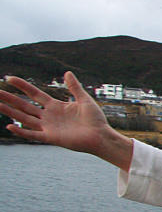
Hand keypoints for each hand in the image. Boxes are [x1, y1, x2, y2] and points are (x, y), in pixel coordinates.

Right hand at [0, 72, 132, 168]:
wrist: (102, 136)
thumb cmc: (96, 120)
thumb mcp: (84, 100)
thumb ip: (74, 87)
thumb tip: (67, 72)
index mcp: (56, 106)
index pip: (34, 94)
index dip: (22, 86)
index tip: (9, 78)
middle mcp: (48, 116)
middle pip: (24, 105)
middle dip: (9, 98)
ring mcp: (48, 127)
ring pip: (24, 118)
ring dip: (10, 112)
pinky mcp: (51, 138)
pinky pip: (33, 135)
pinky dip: (22, 131)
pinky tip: (10, 126)